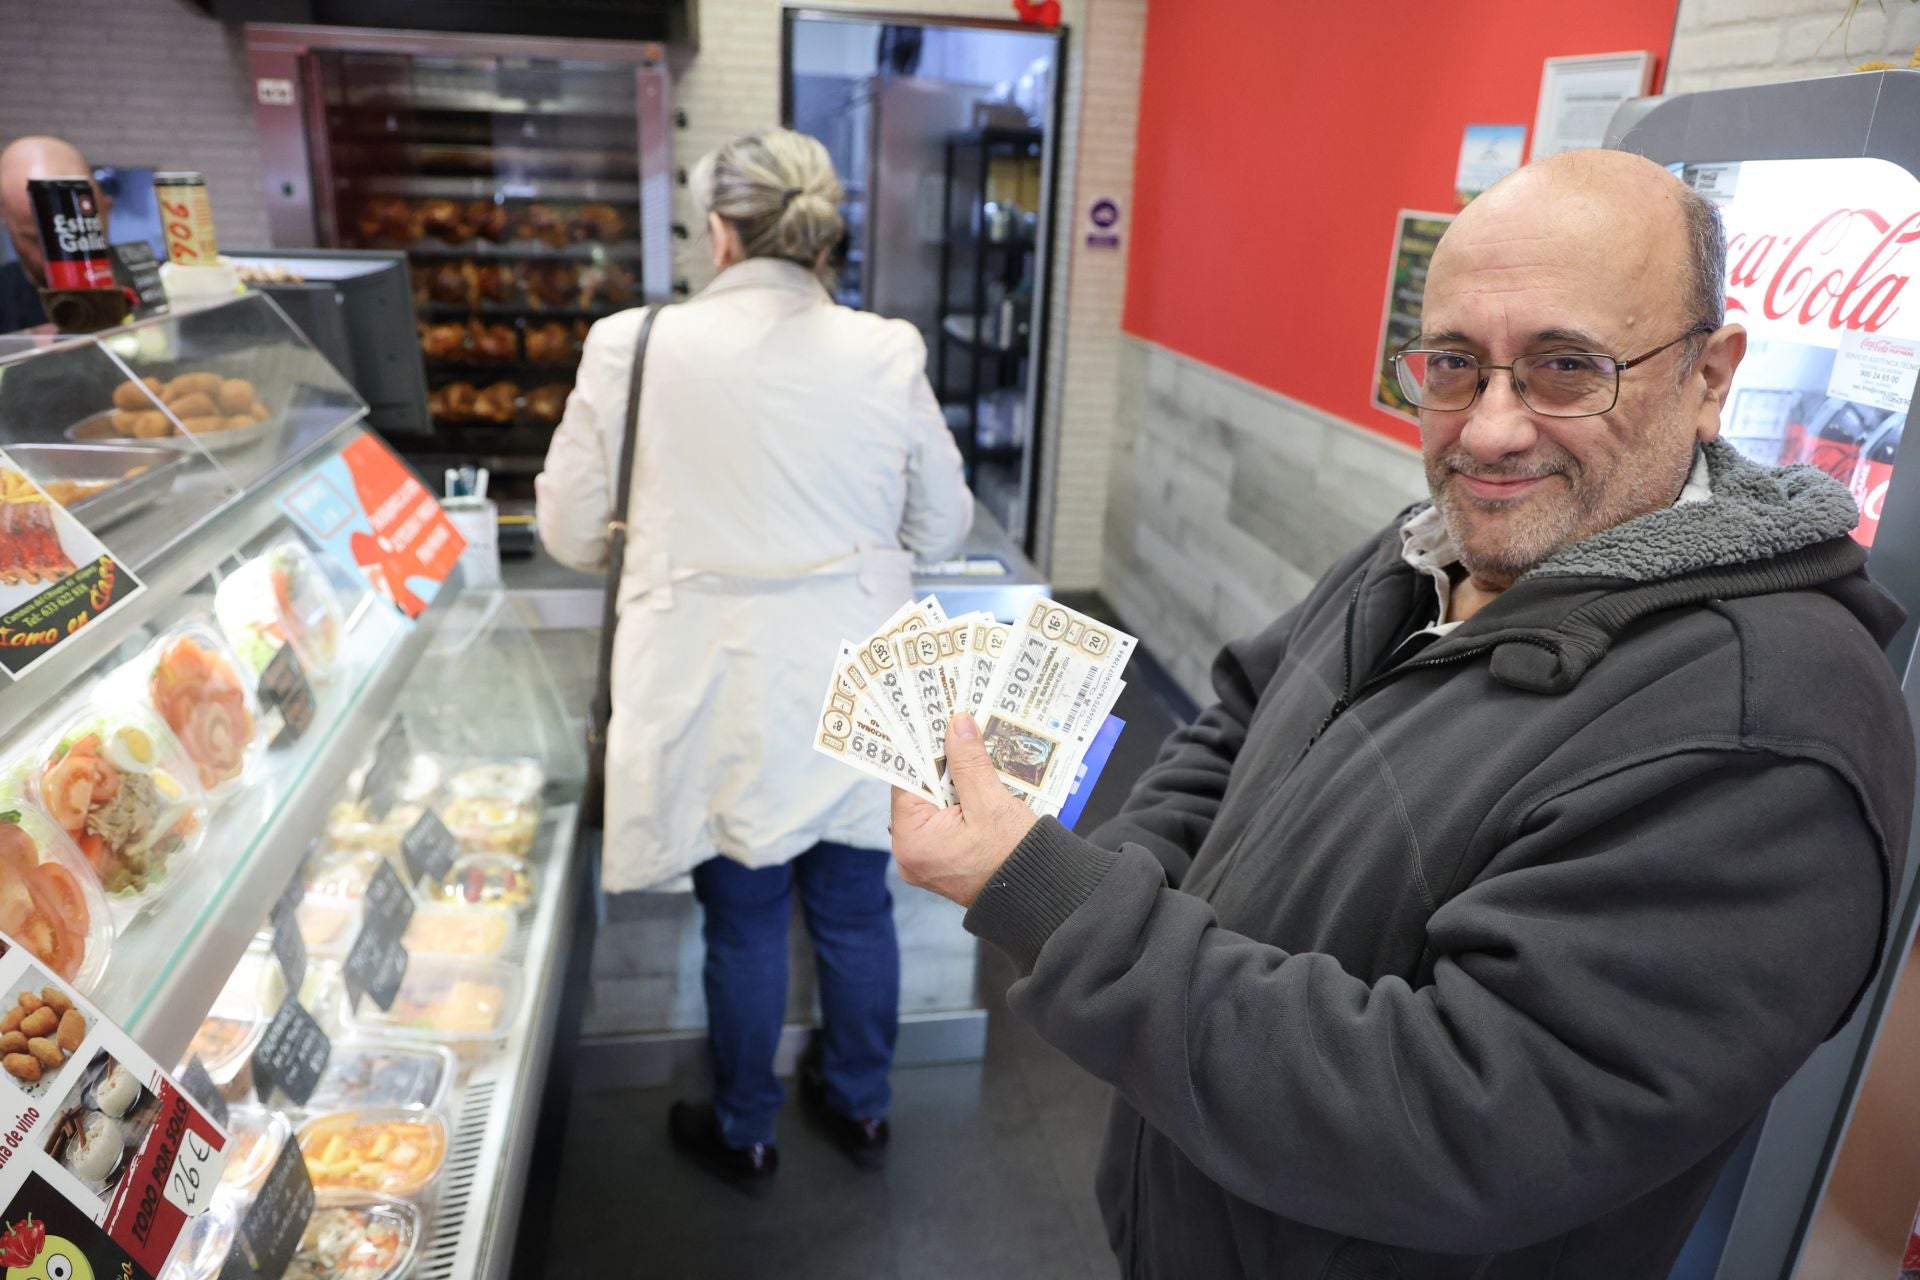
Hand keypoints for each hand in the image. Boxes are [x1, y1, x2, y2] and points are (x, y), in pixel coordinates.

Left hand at [891, 713, 1039, 907]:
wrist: (1040, 896)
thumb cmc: (1014, 857)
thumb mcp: (990, 802)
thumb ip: (969, 762)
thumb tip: (957, 724)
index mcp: (912, 841)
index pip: (907, 779)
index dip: (924, 749)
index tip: (936, 722)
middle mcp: (911, 853)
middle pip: (920, 791)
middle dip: (943, 763)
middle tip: (959, 730)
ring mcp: (927, 859)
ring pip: (936, 804)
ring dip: (956, 780)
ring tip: (974, 753)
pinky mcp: (944, 860)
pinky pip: (946, 820)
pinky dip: (962, 801)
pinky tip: (980, 782)